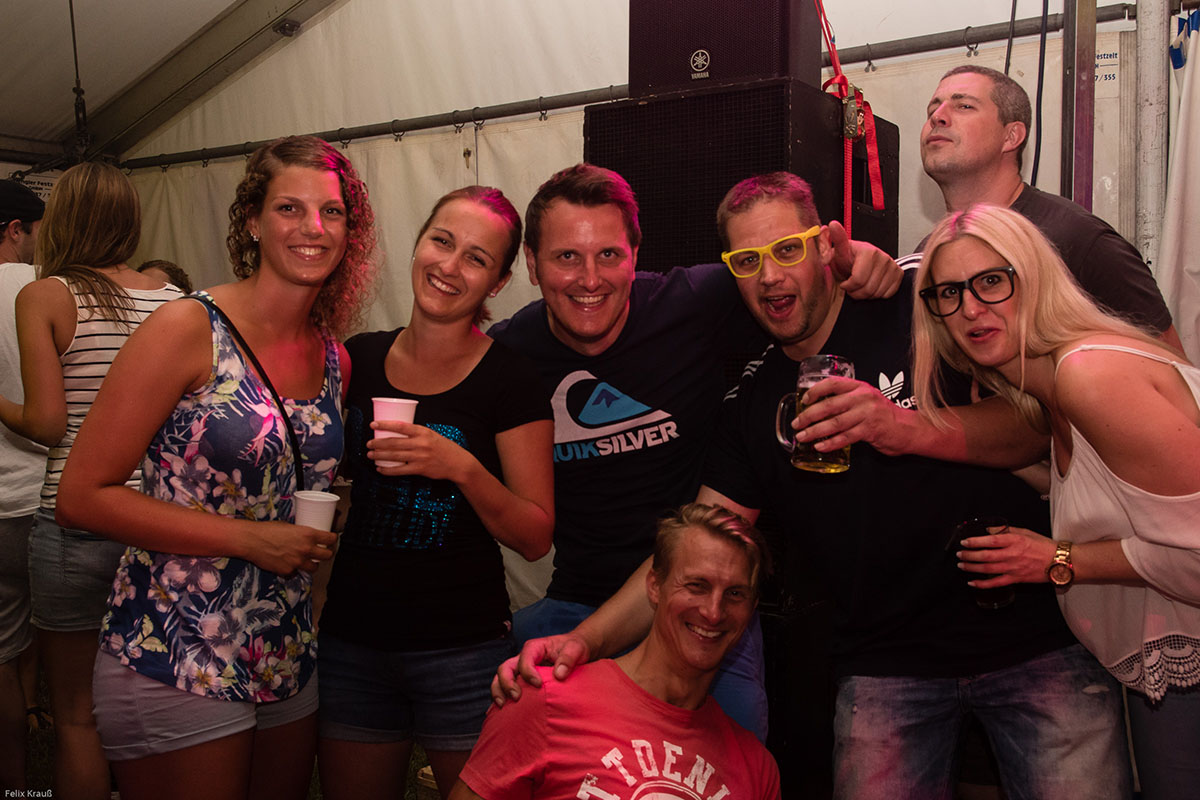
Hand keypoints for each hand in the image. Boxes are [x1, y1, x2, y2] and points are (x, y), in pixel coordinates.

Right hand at [242, 521, 337, 575]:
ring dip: (313, 564)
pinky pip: (296, 572)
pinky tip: (288, 563)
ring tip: (307, 560)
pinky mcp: (288, 571)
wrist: (251, 540)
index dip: (333, 540)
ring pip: (314, 568)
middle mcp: (306, 549)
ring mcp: (297, 562)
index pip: (330, 539)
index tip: (332, 540)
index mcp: (308, 534)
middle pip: (327, 556)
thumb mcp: (289, 526)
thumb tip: (307, 537)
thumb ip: (300, 533)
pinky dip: (294, 569)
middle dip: (327, 554)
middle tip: (323, 552)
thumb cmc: (267, 530)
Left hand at [368, 421, 469, 480]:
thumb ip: (416, 434)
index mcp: (423, 432)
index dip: (385, 424)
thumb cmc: (443, 447)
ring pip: (394, 456)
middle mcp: (420, 443)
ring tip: (370, 454)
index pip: (400, 426)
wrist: (457, 463)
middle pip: (394, 442)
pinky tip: (380, 468)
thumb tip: (397, 432)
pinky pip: (400, 470)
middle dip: (378, 443)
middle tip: (369, 443)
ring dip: (379, 455)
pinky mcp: (420, 469)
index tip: (373, 424)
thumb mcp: (431, 435)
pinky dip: (388, 470)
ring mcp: (420, 457)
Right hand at [490, 632, 591, 705]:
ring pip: (502, 677)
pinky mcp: (522, 680)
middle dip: (507, 683)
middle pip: (506, 667)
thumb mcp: (575, 649)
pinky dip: (502, 696)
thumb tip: (559, 675)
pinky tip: (502, 710)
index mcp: (535, 648)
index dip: (528, 672)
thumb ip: (568, 659)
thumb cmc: (574, 648)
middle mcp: (524, 658)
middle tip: (516, 697)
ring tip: (503, 705)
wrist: (575, 651)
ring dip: (499, 691)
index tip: (538, 685)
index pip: (525, 658)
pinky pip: (506, 687)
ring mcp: (521, 669)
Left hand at [791, 377, 908, 455]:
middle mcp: (863, 398)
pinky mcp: (870, 430)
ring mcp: (867, 414)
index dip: (816, 390)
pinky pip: (845, 437)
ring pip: (835, 423)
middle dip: (809, 415)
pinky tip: (820, 446)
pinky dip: (831, 443)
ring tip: (803, 436)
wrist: (908, 428)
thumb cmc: (884, 415)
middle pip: (830, 405)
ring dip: (816, 431)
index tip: (804, 400)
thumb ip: (847, 399)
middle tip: (797, 423)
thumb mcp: (867, 399)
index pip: (833, 383)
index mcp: (860, 387)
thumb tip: (819, 407)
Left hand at [827, 220, 902, 299]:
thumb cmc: (848, 258)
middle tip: (851, 286)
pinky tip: (870, 285)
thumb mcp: (838, 250)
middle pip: (868, 289)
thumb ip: (835, 239)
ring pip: (878, 293)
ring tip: (860, 285)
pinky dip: (877, 294)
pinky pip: (887, 294)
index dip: (848, 286)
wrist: (857, 261)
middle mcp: (883, 257)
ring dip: (866, 294)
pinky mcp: (898, 274)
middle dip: (856, 292)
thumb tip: (832, 225)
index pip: (858, 280)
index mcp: (869, 251)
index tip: (844, 282)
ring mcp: (892, 266)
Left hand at [957, 526, 1055, 586]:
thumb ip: (1005, 530)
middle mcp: (1012, 554)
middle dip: (969, 555)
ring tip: (961, 565)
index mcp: (1015, 541)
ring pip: (988, 569)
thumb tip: (988, 530)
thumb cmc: (1043, 545)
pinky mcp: (1016, 579)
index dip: (975, 542)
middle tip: (959, 554)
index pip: (990, 541)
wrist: (1059, 561)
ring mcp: (1013, 568)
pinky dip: (982, 584)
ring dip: (972, 567)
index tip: (964, 542)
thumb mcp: (1024, 532)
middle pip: (985, 556)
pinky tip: (972, 582)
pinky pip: (996, 583)